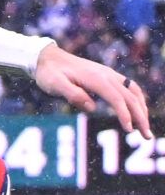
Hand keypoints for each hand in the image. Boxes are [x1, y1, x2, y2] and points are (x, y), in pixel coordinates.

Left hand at [34, 46, 152, 137]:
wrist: (47, 58)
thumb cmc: (49, 74)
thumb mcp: (54, 85)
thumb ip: (72, 95)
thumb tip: (92, 108)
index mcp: (96, 79)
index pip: (117, 99)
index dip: (125, 115)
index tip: (129, 130)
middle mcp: (107, 75)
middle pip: (130, 97)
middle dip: (140, 117)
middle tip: (146, 136)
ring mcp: (109, 74)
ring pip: (133, 92)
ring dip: (142, 109)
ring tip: (144, 128)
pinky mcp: (108, 76)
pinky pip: (129, 87)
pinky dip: (137, 100)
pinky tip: (139, 110)